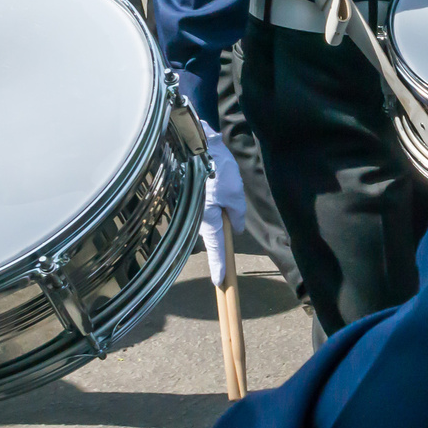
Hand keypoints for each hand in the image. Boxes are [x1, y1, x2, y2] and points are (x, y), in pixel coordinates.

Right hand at [198, 128, 244, 285]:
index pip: (216, 249)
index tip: (220, 283)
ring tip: (221, 182)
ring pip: (211, 219)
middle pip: (214, 234)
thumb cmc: (215, 169)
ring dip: (219, 209)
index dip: (219, 266)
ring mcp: (191, 208)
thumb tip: (236, 229)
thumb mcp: (235, 193)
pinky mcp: (190, 197)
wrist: (195, 144)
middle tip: (230, 208)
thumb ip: (237, 215)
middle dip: (223, 230)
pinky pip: (205, 207)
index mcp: (208, 220)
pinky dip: (213, 200)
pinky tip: (214, 181)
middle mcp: (196, 218)